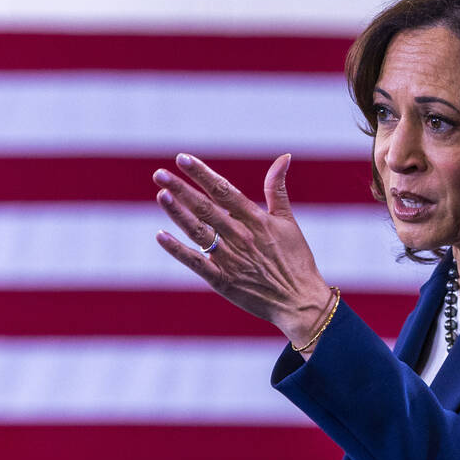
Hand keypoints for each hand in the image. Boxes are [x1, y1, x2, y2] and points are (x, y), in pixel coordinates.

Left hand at [153, 153, 333, 348]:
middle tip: (159, 174)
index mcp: (257, 220)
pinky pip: (197, 264)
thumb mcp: (288, 221)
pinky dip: (178, 250)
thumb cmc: (295, 260)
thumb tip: (284, 157)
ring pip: (199, 232)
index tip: (183, 158)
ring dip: (178, 214)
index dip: (202, 174)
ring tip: (161, 195)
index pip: (224, 191)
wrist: (300, 302)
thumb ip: (278, 188)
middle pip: (206, 209)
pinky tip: (161, 236)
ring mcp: (231, 260)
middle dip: (181, 189)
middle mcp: (241, 237)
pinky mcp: (224, 282)